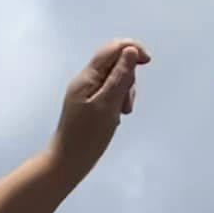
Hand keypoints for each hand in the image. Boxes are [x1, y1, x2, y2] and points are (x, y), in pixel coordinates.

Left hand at [50, 40, 148, 177]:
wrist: (67, 164)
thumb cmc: (86, 138)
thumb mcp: (107, 104)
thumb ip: (119, 76)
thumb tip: (130, 50)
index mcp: (87, 77)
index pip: (112, 48)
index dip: (132, 49)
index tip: (147, 62)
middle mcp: (85, 81)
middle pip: (115, 62)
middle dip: (128, 76)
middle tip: (127, 102)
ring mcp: (86, 93)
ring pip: (115, 79)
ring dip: (124, 92)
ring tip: (122, 112)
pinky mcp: (89, 105)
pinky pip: (110, 94)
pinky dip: (118, 101)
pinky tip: (116, 116)